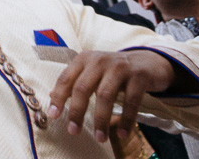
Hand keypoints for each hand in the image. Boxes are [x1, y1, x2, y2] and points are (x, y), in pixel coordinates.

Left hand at [49, 49, 179, 145]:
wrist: (147, 62)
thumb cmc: (113, 71)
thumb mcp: (92, 71)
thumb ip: (74, 82)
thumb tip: (51, 96)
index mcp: (84, 59)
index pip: (66, 78)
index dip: (58, 97)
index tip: (53, 116)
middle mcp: (99, 60)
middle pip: (83, 88)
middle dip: (77, 111)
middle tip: (73, 131)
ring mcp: (119, 67)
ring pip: (105, 95)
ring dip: (101, 119)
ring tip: (100, 138)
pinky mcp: (138, 76)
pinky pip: (130, 101)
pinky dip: (126, 120)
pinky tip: (122, 134)